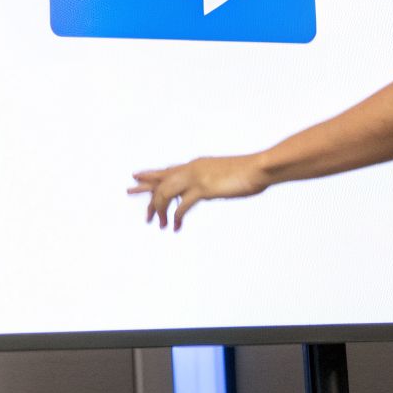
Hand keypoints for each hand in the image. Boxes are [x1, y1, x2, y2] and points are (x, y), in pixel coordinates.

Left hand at [128, 155, 269, 230]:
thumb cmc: (248, 172)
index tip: (135, 176)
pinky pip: (182, 205)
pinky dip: (176, 217)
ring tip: (158, 224)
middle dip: (146, 191)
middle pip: (161, 179)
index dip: (151, 174)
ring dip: (160, 209)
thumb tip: (206, 191)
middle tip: (133, 198)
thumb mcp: (224, 176)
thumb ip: (212, 182)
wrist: (259, 167)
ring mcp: (196, 177)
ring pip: (166, 192)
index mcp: (196, 165)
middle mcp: (192, 168)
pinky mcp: (203, 189)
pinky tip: (175, 227)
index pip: (168, 170)